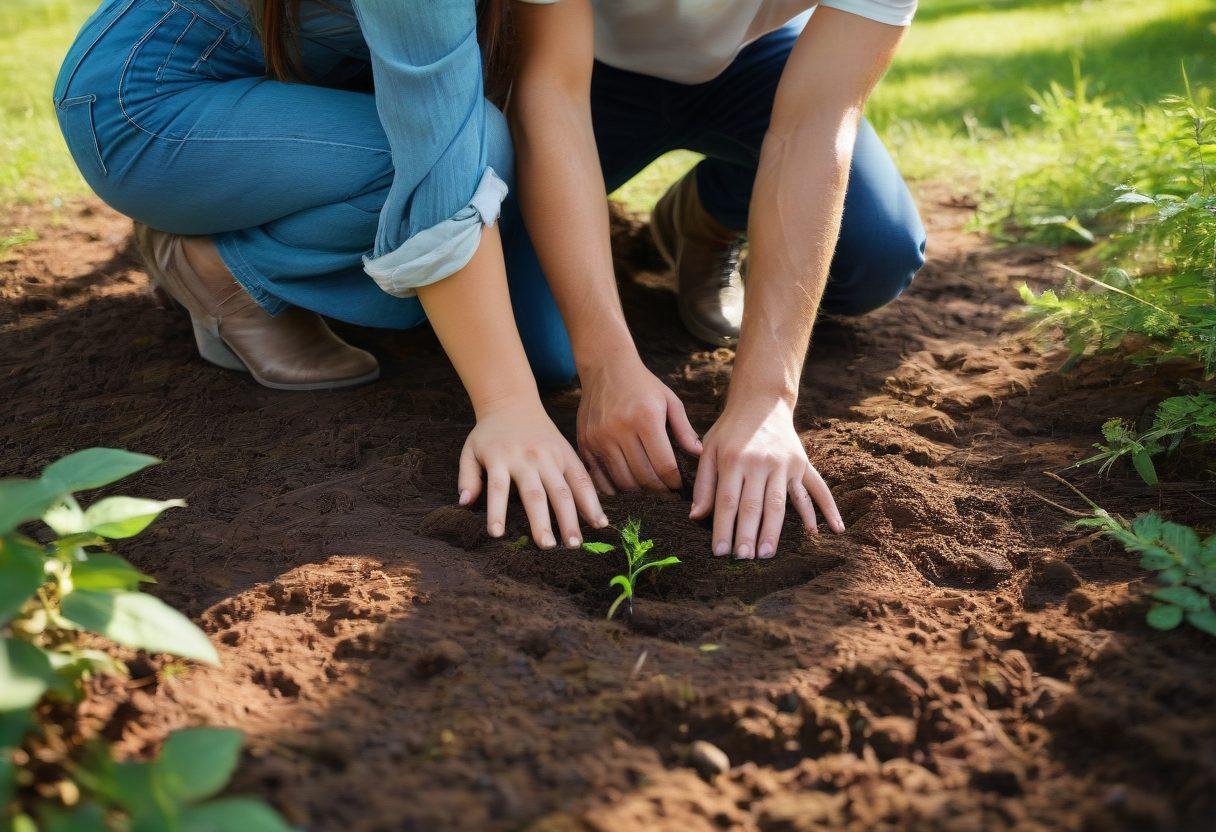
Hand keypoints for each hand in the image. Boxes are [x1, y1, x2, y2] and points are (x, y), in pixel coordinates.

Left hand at [458, 396, 607, 547]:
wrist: (513, 402)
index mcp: (501, 457)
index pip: (498, 487)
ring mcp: (550, 456)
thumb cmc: (489, 435)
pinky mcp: (567, 454)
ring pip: (562, 489)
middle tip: (547, 547)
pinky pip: (582, 479)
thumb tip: (464, 504)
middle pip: (536, 493)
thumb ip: (467, 477)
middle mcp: (527, 457)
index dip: (497, 511)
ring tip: (574, 543)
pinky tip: (599, 522)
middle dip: (542, 521)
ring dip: (570, 517)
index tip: (497, 534)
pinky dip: (592, 501)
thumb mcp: (470, 451)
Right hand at [577, 357, 701, 493]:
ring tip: (648, 486)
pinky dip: (614, 487)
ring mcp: (599, 438)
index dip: (674, 481)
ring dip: (638, 490)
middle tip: (666, 490)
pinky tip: (626, 483)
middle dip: (659, 489)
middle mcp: (620, 429)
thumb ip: (684, 429)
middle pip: (643, 477)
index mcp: (645, 418)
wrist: (606, 367)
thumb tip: (699, 454)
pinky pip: (600, 477)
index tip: (678, 485)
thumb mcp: (669, 400)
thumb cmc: (642, 384)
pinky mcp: (585, 443)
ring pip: (622, 481)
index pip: (663, 465)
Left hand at [690, 398, 843, 558]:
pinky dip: (826, 509)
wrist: (762, 401)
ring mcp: (784, 463)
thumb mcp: (709, 450)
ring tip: (768, 555)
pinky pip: (816, 489)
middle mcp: (760, 462)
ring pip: (780, 503)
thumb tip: (696, 517)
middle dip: (748, 536)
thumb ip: (703, 484)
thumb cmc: (730, 430)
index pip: (728, 501)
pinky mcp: (801, 464)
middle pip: (754, 506)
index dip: (724, 528)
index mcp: (734, 459)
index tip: (720, 553)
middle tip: (744, 560)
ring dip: (775, 531)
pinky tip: (834, 529)